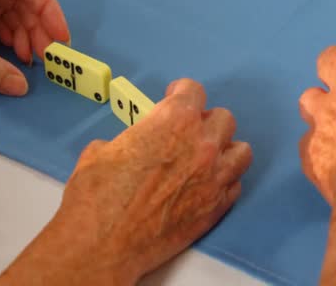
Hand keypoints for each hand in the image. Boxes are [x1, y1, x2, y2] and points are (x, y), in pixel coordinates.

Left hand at [0, 0, 68, 94]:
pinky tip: (10, 59)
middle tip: (48, 59)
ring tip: (31, 62)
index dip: (47, 9)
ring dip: (22, 36)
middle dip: (37, 27)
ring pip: (5, 15)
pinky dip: (4, 42)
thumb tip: (21, 84)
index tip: (60, 38)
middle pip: (17, 0)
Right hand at [0, 79, 251, 285]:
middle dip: (204, 122)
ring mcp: (215, 177)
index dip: (181, 93)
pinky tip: (205, 186)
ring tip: (205, 159)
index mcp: (174, 120)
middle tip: (187, 134)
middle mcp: (202, 144)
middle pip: (222, 119)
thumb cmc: (96, 196)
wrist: (103, 245)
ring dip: (223, 150)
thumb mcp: (102, 151)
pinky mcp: (218, 207)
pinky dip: (223, 182)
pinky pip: (235, 185)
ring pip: (240, 151)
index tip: (175, 98)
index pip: (193, 91)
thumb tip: (133, 145)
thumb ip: (130, 138)